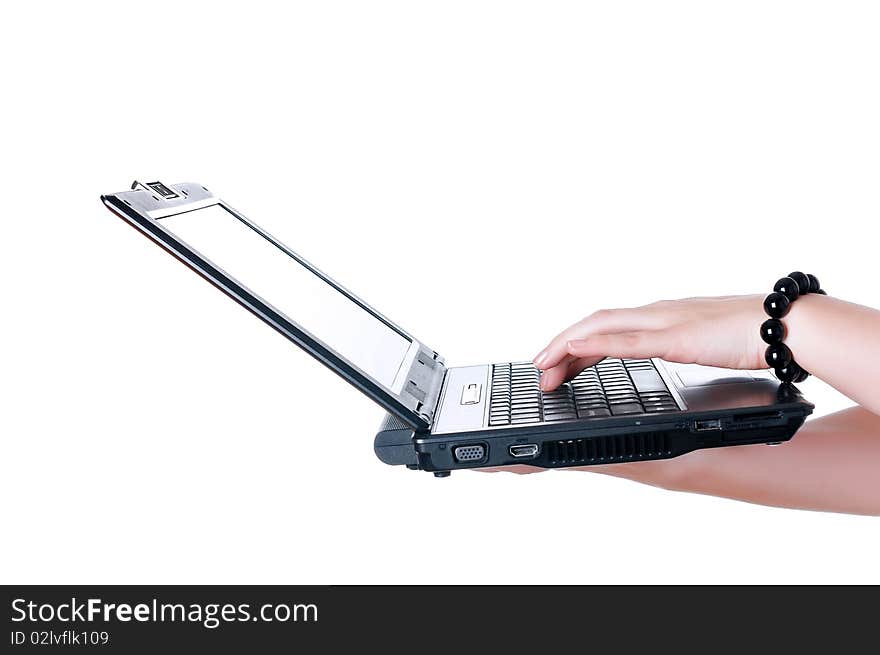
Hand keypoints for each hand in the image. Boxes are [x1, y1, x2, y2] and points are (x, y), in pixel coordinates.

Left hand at [533, 295, 766, 390]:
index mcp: (661, 317)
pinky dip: (596, 345)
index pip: (606, 326)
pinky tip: (575, 353)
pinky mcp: (676, 338)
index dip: (576, 342)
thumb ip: (680, 342)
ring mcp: (664, 323)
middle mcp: (656, 314)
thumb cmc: (751, 334)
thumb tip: (670, 349)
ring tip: (544, 366)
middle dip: (560, 347)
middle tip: (538, 369)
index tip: (554, 361)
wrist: (786, 324)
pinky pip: (627, 342)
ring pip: (600, 328)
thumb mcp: (703, 339)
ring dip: (567, 347)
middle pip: (594, 325)